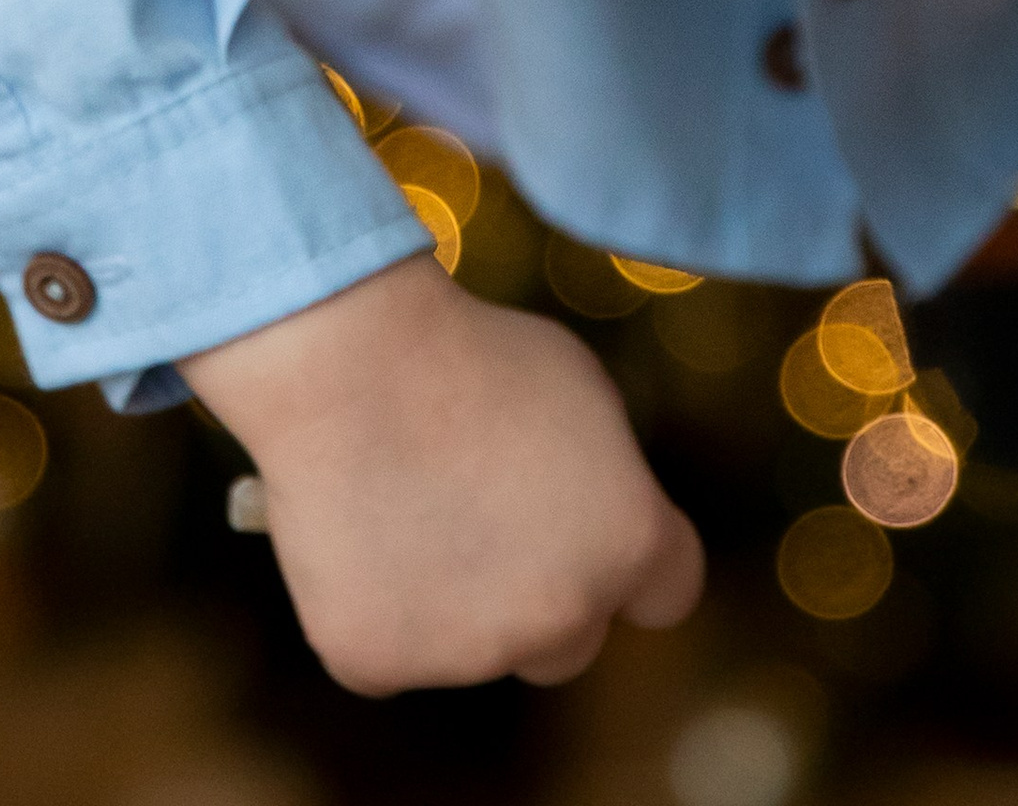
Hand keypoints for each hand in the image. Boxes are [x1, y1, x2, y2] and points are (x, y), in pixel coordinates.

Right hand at [184, 256, 701, 692]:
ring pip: (477, 646)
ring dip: (458, 601)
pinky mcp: (379, 664)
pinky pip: (391, 652)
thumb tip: (592, 516)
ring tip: (411, 500)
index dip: (630, 559)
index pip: (667, 592)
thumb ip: (605, 476)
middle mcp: (562, 616)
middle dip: (543, 594)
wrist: (350, 362)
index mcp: (630, 544)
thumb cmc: (473, 351)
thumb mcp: (583, 391)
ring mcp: (470, 654)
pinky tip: (359, 534)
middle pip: (571, 638)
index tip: (594, 530)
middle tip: (490, 519)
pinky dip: (378, 609)